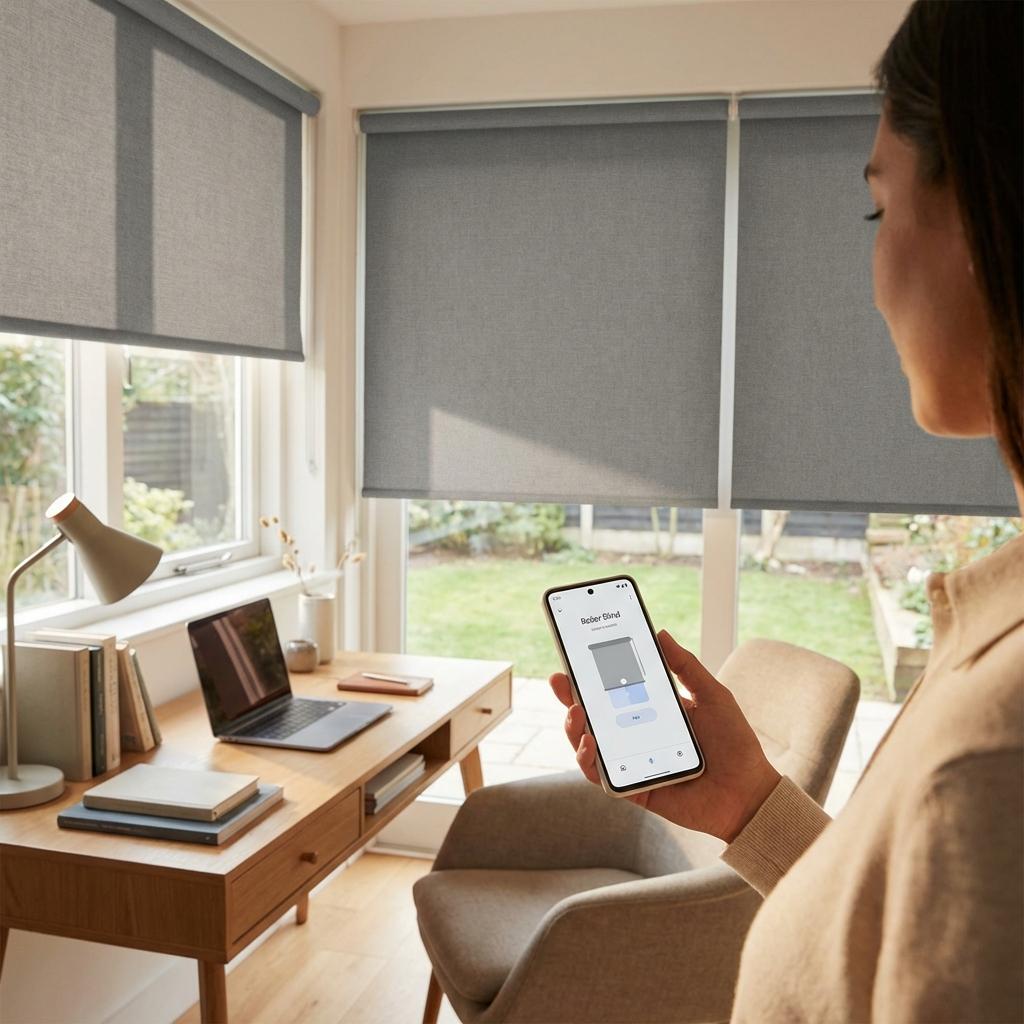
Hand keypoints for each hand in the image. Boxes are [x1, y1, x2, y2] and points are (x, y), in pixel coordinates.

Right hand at [549, 630, 779, 842]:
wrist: (749, 792)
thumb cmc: (735, 744)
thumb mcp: (713, 695)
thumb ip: (686, 667)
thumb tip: (661, 634)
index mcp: (653, 710)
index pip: (615, 689)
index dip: (592, 675)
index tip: (575, 656)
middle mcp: (637, 735)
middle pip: (594, 715)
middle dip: (570, 697)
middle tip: (560, 680)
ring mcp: (632, 762)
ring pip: (589, 744)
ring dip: (574, 728)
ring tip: (576, 711)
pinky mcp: (632, 788)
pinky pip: (600, 776)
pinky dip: (588, 760)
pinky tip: (591, 742)